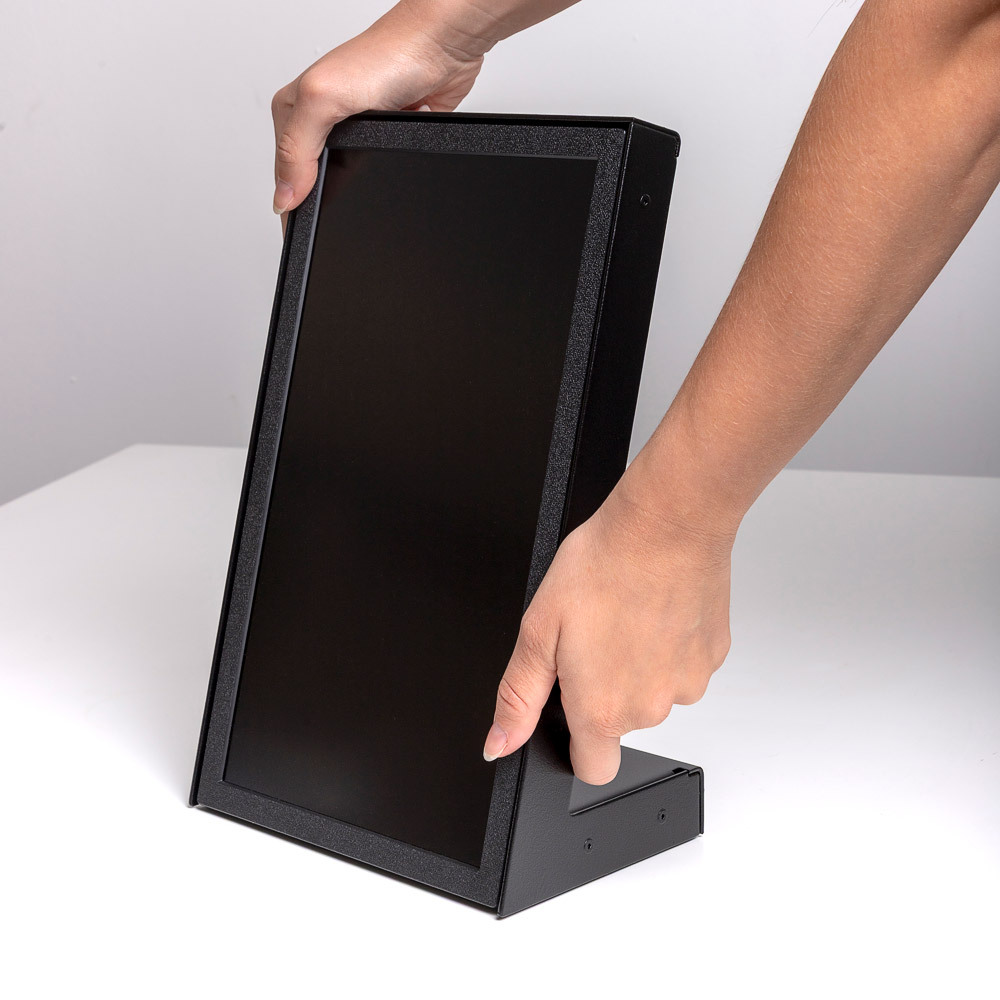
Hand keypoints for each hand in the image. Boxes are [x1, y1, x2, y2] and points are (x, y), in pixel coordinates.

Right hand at [271, 1, 486, 223]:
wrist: (439, 50)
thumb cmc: (385, 56)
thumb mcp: (322, 98)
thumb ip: (296, 148)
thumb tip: (284, 195)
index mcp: (294, 111)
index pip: (283, 173)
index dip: (292, 203)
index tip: (303, 228)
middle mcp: (321, 121)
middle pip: (315, 181)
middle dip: (328, 194)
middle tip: (340, 198)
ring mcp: (356, 132)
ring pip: (349, 182)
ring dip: (359, 185)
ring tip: (367, 176)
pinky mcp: (386, 140)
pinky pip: (380, 175)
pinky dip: (386, 176)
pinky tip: (389, 168)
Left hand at [482, 472, 734, 783]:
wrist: (666, 525)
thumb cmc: (603, 566)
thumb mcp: (538, 630)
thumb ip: (518, 696)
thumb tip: (499, 742)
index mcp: (603, 709)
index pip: (593, 769)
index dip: (578, 743)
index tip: (573, 706)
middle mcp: (650, 707)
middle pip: (622, 722)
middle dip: (605, 689)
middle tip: (593, 635)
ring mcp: (688, 683)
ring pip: (655, 691)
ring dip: (638, 665)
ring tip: (625, 614)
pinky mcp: (713, 656)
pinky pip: (683, 664)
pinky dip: (668, 645)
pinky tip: (653, 608)